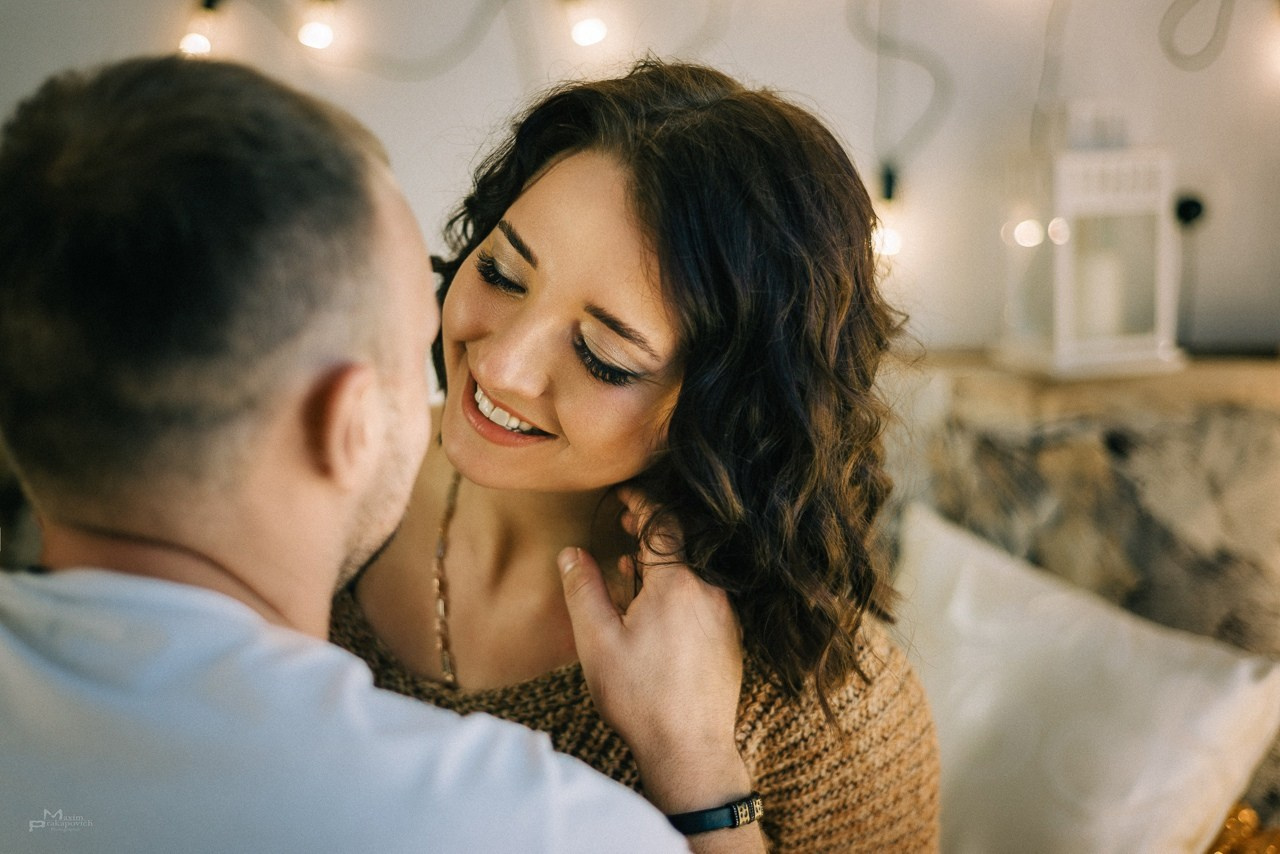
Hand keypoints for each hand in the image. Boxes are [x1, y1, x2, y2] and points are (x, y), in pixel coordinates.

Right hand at [557, 488, 750, 815]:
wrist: (690, 749)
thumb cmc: (640, 696)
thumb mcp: (597, 641)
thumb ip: (583, 589)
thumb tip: (572, 553)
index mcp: (677, 584)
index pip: (663, 522)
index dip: (642, 501)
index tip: (624, 494)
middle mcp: (709, 591)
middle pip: (685, 541)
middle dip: (654, 526)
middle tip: (627, 521)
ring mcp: (725, 614)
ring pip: (696, 568)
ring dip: (667, 558)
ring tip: (634, 565)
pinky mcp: (730, 636)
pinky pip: (706, 593)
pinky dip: (682, 584)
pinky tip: (657, 605)